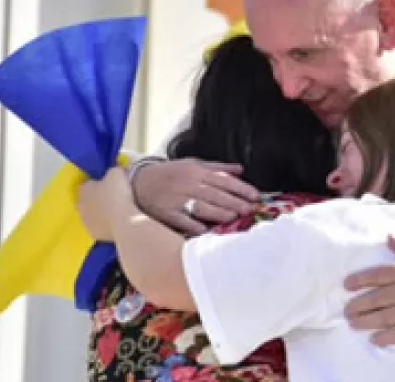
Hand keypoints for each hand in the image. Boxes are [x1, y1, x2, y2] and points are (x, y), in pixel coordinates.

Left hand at [78, 168, 133, 240]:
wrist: (124, 221)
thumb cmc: (118, 193)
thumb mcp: (117, 173)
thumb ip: (112, 173)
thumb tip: (114, 175)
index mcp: (83, 189)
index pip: (87, 184)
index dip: (97, 184)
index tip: (109, 185)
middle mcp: (80, 206)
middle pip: (88, 201)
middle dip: (97, 200)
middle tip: (113, 198)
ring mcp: (86, 222)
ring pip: (93, 215)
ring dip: (101, 213)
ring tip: (118, 212)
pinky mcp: (95, 235)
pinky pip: (100, 227)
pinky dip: (107, 225)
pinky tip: (119, 222)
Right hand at [132, 158, 260, 234]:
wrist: (139, 181)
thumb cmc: (170, 174)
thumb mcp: (193, 164)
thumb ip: (217, 168)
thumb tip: (240, 169)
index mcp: (197, 172)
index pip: (223, 180)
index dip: (241, 188)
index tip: (256, 196)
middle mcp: (188, 184)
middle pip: (216, 194)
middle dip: (235, 202)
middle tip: (250, 209)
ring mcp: (177, 199)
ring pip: (201, 206)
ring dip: (218, 212)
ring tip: (234, 217)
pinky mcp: (166, 213)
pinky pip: (182, 220)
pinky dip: (193, 226)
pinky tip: (205, 230)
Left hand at [343, 236, 394, 346]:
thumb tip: (389, 237)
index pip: (378, 275)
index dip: (360, 280)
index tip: (346, 284)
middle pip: (377, 299)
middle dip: (359, 305)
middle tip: (346, 310)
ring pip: (385, 317)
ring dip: (367, 321)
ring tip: (353, 323)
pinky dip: (388, 337)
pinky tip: (375, 339)